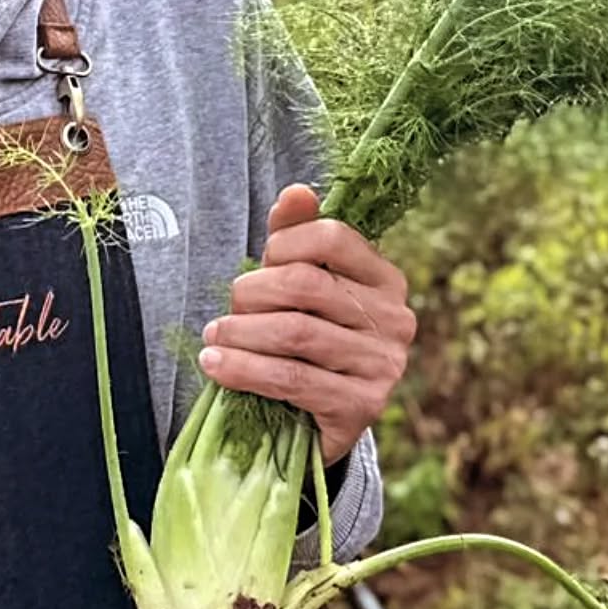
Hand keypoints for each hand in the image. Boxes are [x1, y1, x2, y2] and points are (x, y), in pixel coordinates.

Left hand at [198, 185, 415, 463]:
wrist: (321, 417)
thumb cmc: (308, 334)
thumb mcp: (302, 281)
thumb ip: (296, 235)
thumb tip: (296, 191)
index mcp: (384, 278)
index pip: (332, 237)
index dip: (283, 244)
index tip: (258, 264)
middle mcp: (394, 318)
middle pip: (307, 284)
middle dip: (252, 293)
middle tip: (227, 309)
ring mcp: (382, 364)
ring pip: (295, 332)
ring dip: (240, 334)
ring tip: (213, 337)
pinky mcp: (362, 406)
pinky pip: (292, 379)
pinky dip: (244, 370)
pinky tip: (216, 366)